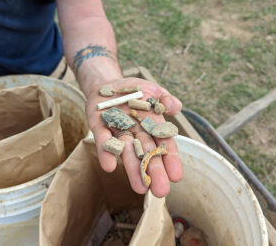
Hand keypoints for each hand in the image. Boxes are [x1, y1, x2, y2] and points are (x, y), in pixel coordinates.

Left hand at [85, 77, 182, 197]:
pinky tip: (109, 166)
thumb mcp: (152, 90)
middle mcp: (135, 131)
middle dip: (153, 171)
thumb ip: (165, 99)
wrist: (108, 84)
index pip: (162, 143)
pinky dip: (106, 152)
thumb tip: (175, 107)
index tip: (176, 176)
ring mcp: (117, 130)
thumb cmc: (134, 91)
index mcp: (151, 124)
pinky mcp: (99, 127)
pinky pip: (102, 140)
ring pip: (126, 151)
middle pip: (146, 152)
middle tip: (160, 191)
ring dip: (132, 168)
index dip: (170, 159)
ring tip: (139, 187)